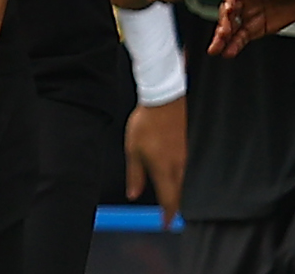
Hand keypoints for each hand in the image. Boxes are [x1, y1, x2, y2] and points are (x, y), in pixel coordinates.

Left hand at [124, 97, 185, 225]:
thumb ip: (135, 174)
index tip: (165, 224)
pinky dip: (187, 182)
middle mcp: (180, 168)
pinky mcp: (193, 150)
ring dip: (183, 196)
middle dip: (176, 208)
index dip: (167, 215)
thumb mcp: (133, 150)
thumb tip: (133, 194)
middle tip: (171, 216)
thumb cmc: (146, 124)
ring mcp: (189, 159)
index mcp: (163, 169)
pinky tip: (183, 181)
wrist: (164, 101)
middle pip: (181, 196)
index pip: (169, 200)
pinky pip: (192, 172)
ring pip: (188, 185)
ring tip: (176, 202)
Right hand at [210, 0, 294, 56]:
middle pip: (228, 11)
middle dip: (223, 23)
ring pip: (231, 27)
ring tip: (216, 49)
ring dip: (222, 38)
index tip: (228, 6)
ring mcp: (248, 14)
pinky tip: (228, 52)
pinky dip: (235, 45)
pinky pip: (242, 37)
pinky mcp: (255, 28)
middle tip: (222, 33)